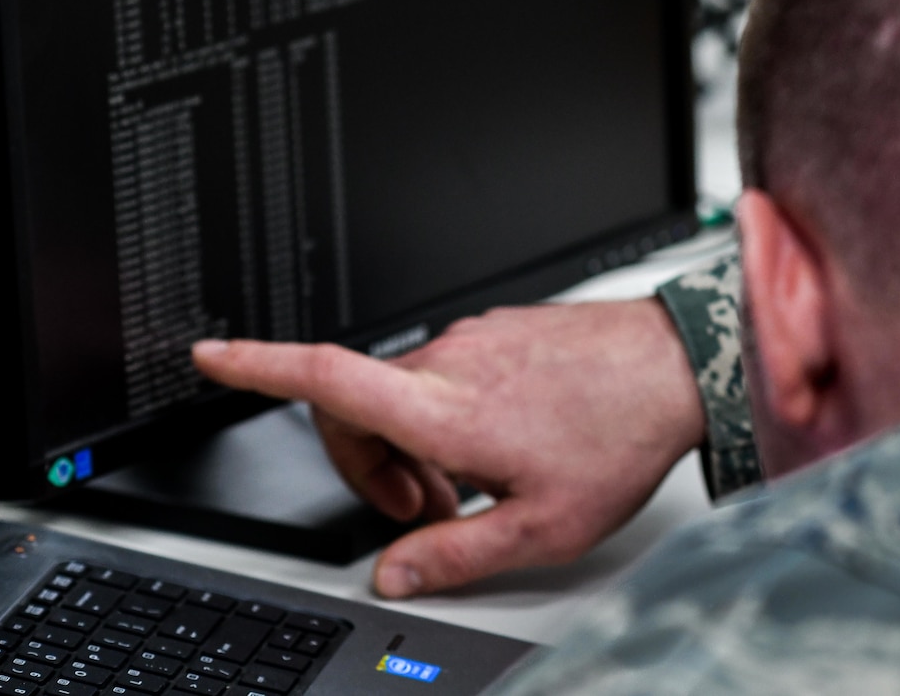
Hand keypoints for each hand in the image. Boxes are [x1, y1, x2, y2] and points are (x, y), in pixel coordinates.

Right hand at [191, 297, 705, 597]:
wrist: (686, 364)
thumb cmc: (622, 436)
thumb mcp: (542, 527)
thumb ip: (456, 555)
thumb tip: (396, 572)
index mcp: (446, 407)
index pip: (327, 378)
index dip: (259, 368)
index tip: (213, 358)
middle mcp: (454, 359)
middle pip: (358, 407)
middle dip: (368, 468)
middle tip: (424, 513)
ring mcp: (479, 337)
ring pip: (406, 393)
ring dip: (417, 446)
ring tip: (476, 486)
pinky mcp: (505, 328)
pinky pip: (449, 372)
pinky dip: (451, 415)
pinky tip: (505, 444)